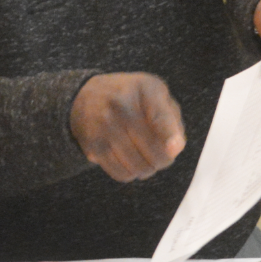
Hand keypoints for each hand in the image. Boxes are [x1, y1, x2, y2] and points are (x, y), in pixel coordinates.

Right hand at [70, 73, 185, 181]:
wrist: (85, 94)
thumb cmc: (129, 96)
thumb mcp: (154, 93)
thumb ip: (171, 119)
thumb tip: (175, 149)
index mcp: (143, 88)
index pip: (160, 117)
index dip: (171, 137)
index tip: (174, 149)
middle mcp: (120, 105)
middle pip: (154, 150)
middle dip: (164, 160)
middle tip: (162, 156)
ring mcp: (104, 126)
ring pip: (138, 166)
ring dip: (147, 169)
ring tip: (146, 160)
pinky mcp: (93, 145)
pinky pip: (121, 173)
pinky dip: (130, 173)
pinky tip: (130, 162)